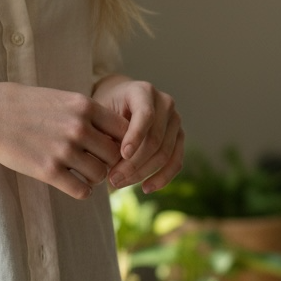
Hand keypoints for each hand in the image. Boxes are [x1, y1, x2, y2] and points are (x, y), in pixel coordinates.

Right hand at [0, 82, 130, 200]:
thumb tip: (110, 134)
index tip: (109, 146)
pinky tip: (72, 183)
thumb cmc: (22, 103)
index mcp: (84, 105)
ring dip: (94, 177)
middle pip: (115, 155)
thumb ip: (85, 114)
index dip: (120, 142)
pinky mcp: (48, 171)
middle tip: (97, 163)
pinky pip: (82, 190)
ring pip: (100, 175)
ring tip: (82, 173)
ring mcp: (64, 150)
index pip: (124, 130)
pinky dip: (82, 190)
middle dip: (108, 162)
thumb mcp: (60, 98)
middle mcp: (79, 127)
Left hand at [92, 75, 183, 192]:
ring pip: (165, 153)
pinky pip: (176, 162)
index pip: (146, 115)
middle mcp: (165, 103)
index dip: (135, 136)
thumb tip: (106, 163)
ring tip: (119, 184)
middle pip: (156, 139)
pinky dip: (162, 177)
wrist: (119, 101)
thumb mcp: (101, 112)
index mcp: (144, 91)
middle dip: (134, 163)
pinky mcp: (179, 138)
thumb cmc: (106, 108)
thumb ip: (105, 131)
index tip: (121, 155)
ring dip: (143, 173)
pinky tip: (146, 188)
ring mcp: (175, 121)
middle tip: (112, 179)